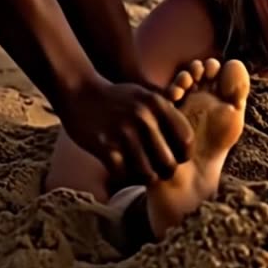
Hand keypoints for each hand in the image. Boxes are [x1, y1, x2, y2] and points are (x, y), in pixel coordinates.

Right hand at [59, 78, 194, 186]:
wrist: (79, 91)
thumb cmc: (117, 97)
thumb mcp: (145, 95)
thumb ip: (166, 111)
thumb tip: (187, 136)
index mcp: (157, 104)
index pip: (186, 140)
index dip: (184, 154)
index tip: (176, 157)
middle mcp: (144, 118)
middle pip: (168, 163)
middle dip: (164, 171)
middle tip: (157, 169)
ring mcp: (123, 133)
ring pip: (147, 174)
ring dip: (144, 177)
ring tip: (140, 172)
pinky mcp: (104, 146)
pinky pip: (123, 174)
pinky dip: (124, 176)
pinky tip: (121, 169)